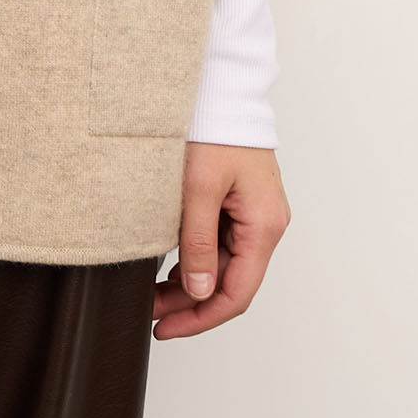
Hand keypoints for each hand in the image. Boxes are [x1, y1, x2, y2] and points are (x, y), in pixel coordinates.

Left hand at [152, 142, 290, 339]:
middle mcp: (266, 225)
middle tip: (151, 313)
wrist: (222, 89)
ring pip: (224, 265)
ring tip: (153, 294)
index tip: (167, 328)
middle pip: (230, 282)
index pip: (236, 293)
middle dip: (190, 303)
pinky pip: (222, 243)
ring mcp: (255, 214)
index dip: (201, 318)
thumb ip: (198, 242)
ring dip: (191, 283)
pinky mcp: (242, 203)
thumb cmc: (215, 128)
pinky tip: (171, 268)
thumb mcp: (198, 187)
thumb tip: (199, 292)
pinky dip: (197, 259)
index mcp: (263, 226)